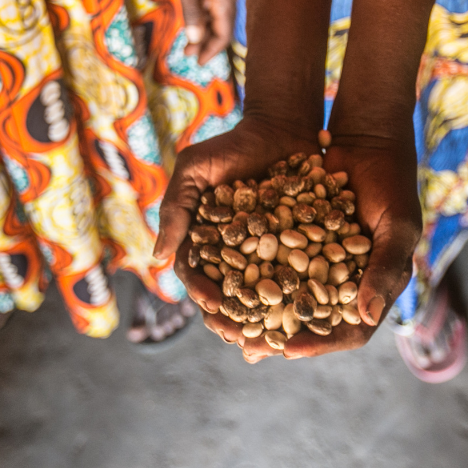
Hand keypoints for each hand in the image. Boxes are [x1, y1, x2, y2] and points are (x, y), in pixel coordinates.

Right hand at [155, 116, 320, 347]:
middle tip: (241, 337)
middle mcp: (236, 254)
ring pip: (265, 296)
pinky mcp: (303, 248)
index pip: (198, 276)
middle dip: (233, 319)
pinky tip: (310, 314)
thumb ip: (176, 209)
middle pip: (230, 296)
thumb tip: (158, 257)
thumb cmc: (231, 146)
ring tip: (273, 339)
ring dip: (266, 321)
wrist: (282, 127)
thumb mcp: (195, 170)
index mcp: (205, 242)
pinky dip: (303, 298)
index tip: (213, 303)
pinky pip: (302, 279)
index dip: (204, 292)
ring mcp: (269, 254)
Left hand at [169, 0, 238, 64]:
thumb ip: (192, 14)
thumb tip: (196, 40)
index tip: (196, 62)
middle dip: (206, 42)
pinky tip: (193, 14)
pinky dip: (205, 11)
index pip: (224, 33)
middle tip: (187, 54)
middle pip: (223, 25)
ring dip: (205, 27)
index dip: (211, 50)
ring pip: (219, 12)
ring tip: (187, 40)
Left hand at [238, 132, 421, 363]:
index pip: (350, 331)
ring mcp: (321, 261)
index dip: (320, 344)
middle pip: (314, 323)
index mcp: (376, 287)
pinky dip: (251, 274)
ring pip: (288, 297)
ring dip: (260, 313)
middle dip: (281, 337)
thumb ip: (383, 270)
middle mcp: (347, 281)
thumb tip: (366, 316)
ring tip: (229, 325)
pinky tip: (224, 280)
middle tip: (247, 348)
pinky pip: (272, 263)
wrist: (368, 139)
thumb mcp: (396, 227)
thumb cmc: (393, 184)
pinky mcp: (298, 238)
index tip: (288, 349)